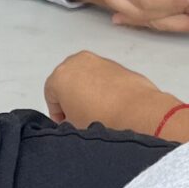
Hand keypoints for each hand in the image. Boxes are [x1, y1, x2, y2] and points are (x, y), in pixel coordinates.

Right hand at [45, 50, 188, 138]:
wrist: (138, 113)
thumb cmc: (103, 119)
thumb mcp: (74, 126)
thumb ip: (66, 120)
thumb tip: (73, 119)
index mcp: (60, 75)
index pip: (50, 94)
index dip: (57, 112)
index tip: (66, 123)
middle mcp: (78, 62)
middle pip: (67, 81)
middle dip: (71, 98)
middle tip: (80, 118)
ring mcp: (99, 61)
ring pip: (86, 77)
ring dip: (88, 93)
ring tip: (99, 114)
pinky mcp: (118, 65)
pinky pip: (104, 77)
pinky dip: (104, 88)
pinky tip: (112, 107)